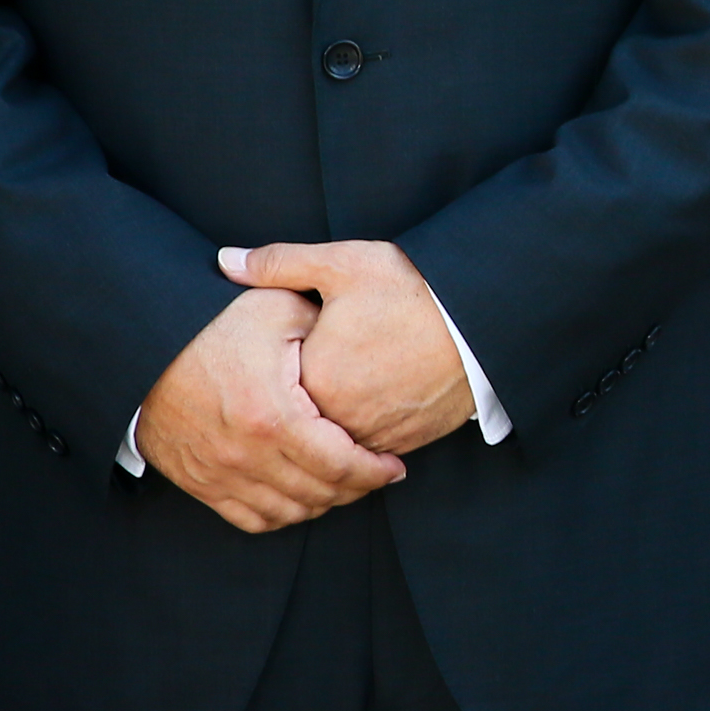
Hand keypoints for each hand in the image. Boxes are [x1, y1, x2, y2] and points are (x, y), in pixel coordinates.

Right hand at [134, 286, 406, 532]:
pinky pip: (250, 519)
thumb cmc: (212, 326)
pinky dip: (282, 514)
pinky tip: (301, 495)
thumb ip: (325, 322)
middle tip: (376, 475)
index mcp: (274, 416)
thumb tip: (363, 329)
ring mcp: (220, 474)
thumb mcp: (274, 309)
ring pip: (288, 512)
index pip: (340, 465)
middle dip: (356, 489)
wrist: (139, 350)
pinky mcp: (199, 482)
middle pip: (318, 494)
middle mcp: (246, 455)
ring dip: (323, 503)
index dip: (375, 471)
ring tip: (343, 484)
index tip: (395, 467)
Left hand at [221, 241, 475, 455]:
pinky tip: (377, 401)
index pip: (276, 384)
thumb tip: (224, 261)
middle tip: (329, 364)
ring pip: (335, 440)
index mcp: (314, 377)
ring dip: (335, 421)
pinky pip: (370, 450)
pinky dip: (368, 432)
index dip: (285, 363)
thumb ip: (280, 264)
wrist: (485, 322)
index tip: (301, 343)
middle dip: (308, 395)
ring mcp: (374, 435)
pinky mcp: (406, 443)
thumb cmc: (415, 290)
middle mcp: (338, 418)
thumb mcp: (345, 264)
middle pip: (303, 416)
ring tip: (351, 386)